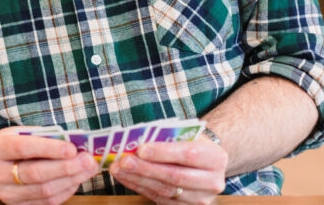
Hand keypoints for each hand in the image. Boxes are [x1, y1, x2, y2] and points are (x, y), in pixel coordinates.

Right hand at [0, 127, 99, 204]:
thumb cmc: (11, 145)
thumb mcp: (19, 133)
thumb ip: (41, 136)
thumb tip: (73, 143)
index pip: (21, 148)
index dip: (48, 148)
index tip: (72, 148)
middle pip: (34, 173)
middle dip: (65, 167)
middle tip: (88, 160)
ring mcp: (6, 194)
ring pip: (44, 191)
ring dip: (71, 180)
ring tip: (88, 169)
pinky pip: (47, 202)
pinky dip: (66, 191)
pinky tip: (76, 180)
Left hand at [109, 137, 226, 204]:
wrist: (204, 163)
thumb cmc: (188, 143)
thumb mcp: (184, 135)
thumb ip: (166, 137)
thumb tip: (135, 141)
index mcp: (215, 157)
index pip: (188, 154)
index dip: (163, 152)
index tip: (140, 149)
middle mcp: (213, 181)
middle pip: (175, 176)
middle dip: (146, 169)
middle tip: (123, 161)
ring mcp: (201, 198)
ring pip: (165, 190)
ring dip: (138, 180)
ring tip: (118, 169)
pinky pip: (160, 199)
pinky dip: (140, 187)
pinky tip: (125, 178)